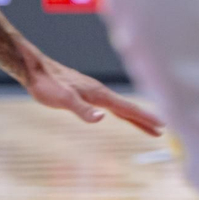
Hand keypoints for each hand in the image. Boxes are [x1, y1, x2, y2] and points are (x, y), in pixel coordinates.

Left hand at [17, 44, 163, 135]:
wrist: (36, 69)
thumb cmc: (48, 85)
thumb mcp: (63, 99)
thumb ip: (82, 109)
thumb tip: (101, 118)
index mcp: (100, 96)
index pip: (128, 109)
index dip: (145, 117)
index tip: (162, 125)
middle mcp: (102, 94)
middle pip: (129, 109)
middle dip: (146, 120)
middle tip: (162, 130)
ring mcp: (96, 93)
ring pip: (122, 107)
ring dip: (136, 117)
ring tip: (148, 126)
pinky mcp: (89, 94)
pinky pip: (113, 105)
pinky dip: (123, 112)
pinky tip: (122, 114)